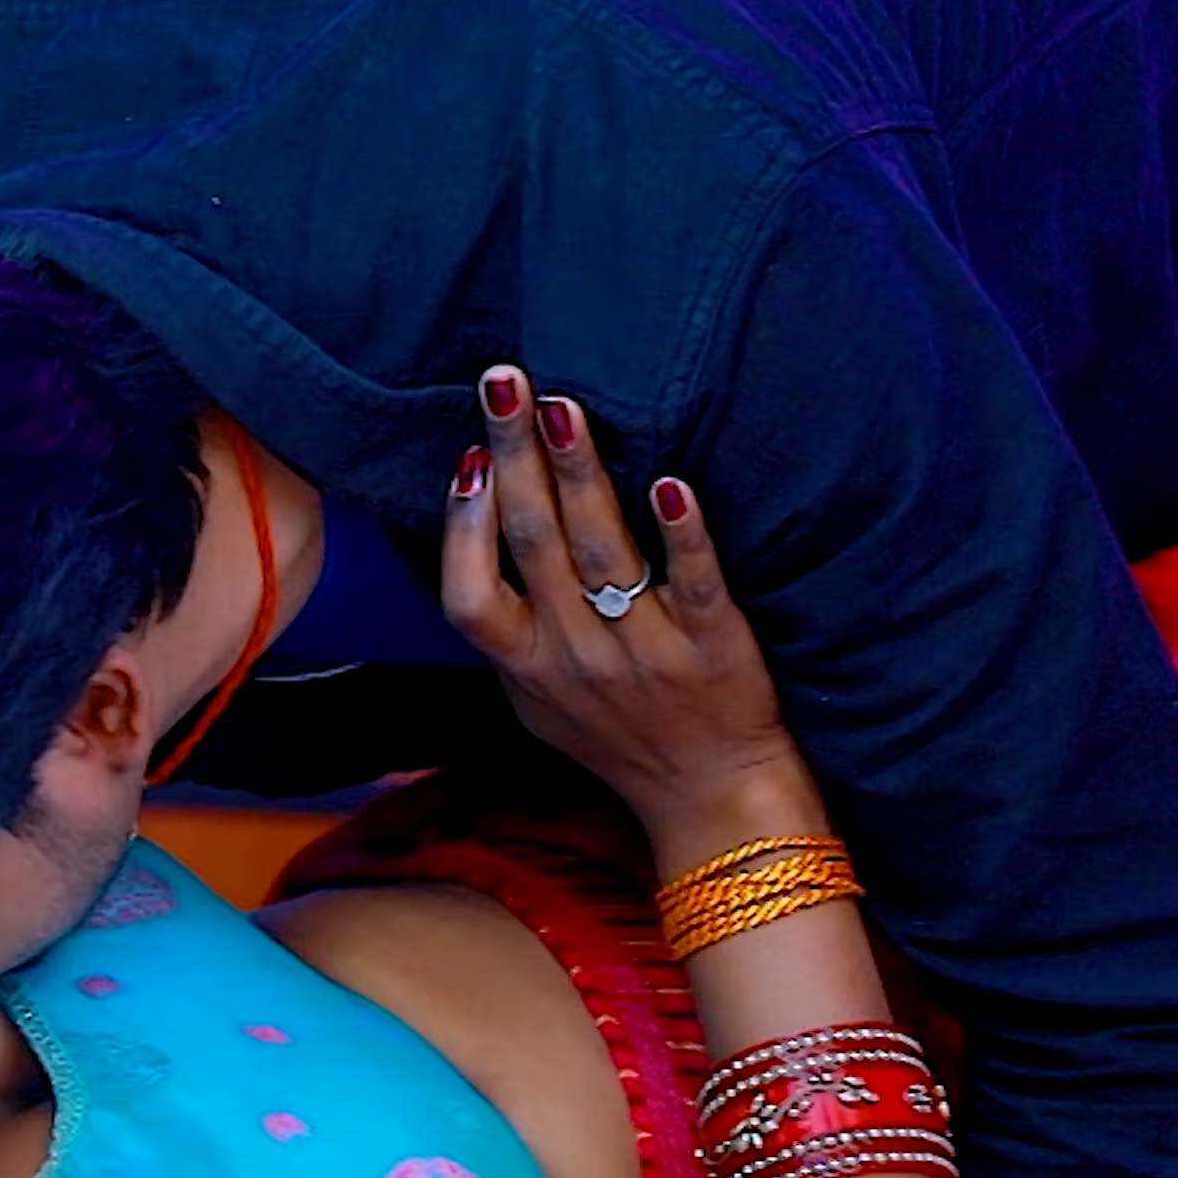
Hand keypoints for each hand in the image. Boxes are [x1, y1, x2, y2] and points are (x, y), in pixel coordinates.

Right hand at [440, 366, 808, 845]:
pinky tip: (669, 482)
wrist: (713, 798)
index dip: (462, 525)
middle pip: (533, 546)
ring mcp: (646, 653)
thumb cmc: (620, 738)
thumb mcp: (535, 702)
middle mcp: (578, 659)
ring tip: (565, 406)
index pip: (469, 595)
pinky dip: (680, 533)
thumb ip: (502, 629)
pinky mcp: (715, 648)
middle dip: (514, 455)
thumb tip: (466, 532)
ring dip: (580, 475)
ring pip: (602, 553)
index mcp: (527, 668)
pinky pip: (694, 583)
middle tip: (503, 380)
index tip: (469, 456)